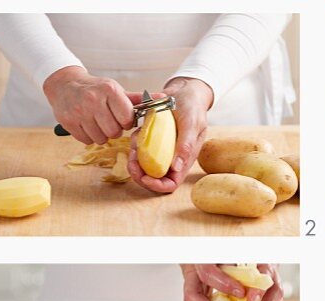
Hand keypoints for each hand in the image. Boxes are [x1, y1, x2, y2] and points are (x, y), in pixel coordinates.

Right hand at [43, 66, 135, 144]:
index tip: (121, 117)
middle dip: (114, 129)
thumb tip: (163, 99)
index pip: (127, 119)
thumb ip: (139, 99)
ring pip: (101, 139)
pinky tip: (87, 124)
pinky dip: (89, 136)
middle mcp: (93, 100)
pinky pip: (87, 141)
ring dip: (102, 134)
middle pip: (114, 132)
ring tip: (97, 122)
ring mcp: (79, 112)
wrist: (65, 86)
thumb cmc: (95, 90)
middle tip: (108, 120)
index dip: (126, 121)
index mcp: (109, 90)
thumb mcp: (116, 91)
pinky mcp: (69, 122)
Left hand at [128, 77, 213, 192]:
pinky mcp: (151, 142)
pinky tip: (135, 136)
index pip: (170, 184)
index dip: (156, 186)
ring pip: (144, 167)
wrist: (184, 90)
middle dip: (140, 175)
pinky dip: (134, 147)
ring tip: (132, 148)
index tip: (144, 177)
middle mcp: (171, 159)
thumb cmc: (193, 106)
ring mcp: (161, 151)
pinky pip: (139, 151)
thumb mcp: (192, 123)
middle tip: (131, 163)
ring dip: (135, 161)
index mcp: (184, 160)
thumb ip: (186, 145)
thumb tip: (177, 168)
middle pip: (154, 179)